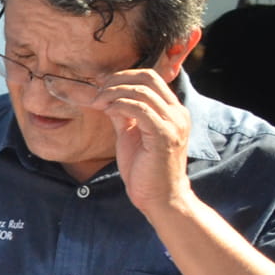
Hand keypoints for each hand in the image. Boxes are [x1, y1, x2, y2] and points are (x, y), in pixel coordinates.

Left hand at [89, 68, 193, 211]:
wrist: (160, 197)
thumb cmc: (145, 169)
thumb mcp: (131, 135)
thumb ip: (123, 115)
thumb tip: (106, 98)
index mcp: (172, 110)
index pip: (150, 77)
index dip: (122, 76)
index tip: (101, 87)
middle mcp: (177, 112)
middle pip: (148, 77)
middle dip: (117, 80)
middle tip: (97, 93)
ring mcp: (173, 123)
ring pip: (141, 91)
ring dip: (113, 94)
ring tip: (97, 103)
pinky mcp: (165, 135)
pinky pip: (140, 109)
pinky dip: (120, 106)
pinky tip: (107, 112)